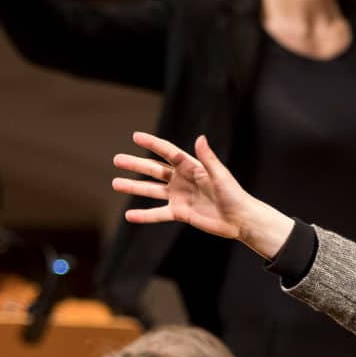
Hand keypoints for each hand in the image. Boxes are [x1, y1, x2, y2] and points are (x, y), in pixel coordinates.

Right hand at [112, 132, 294, 257]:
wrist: (240, 219)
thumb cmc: (234, 194)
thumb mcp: (220, 175)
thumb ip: (207, 158)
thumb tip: (200, 138)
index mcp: (191, 167)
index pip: (167, 152)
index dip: (152, 144)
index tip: (136, 136)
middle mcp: (182, 180)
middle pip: (154, 170)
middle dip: (135, 165)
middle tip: (116, 159)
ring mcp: (179, 197)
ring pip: (152, 190)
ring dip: (134, 187)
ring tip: (115, 183)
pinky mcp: (180, 213)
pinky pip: (158, 214)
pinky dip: (144, 215)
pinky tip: (128, 215)